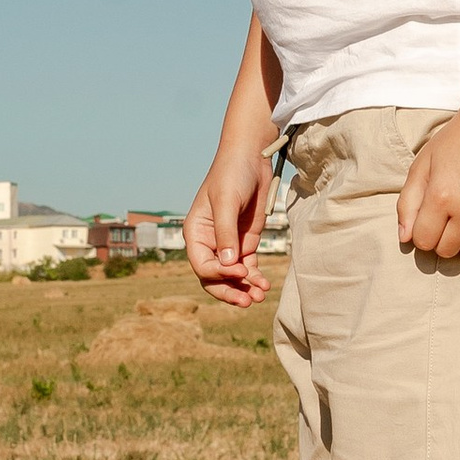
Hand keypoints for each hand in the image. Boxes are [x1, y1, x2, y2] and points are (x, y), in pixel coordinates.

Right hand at [185, 144, 271, 305]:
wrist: (251, 158)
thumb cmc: (232, 174)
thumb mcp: (226, 201)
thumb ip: (226, 233)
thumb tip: (227, 264)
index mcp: (195, 233)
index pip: (202, 265)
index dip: (219, 274)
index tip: (240, 271)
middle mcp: (208, 243)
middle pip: (213, 278)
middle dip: (230, 291)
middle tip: (248, 301)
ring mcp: (227, 245)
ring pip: (231, 277)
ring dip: (244, 288)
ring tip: (260, 296)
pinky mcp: (245, 243)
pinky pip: (247, 268)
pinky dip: (254, 278)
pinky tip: (264, 285)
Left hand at [398, 104, 459, 261]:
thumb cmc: (454, 141)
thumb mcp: (422, 165)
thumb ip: (408, 202)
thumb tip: (405, 238)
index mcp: (440, 195)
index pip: (422, 240)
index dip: (420, 233)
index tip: (427, 219)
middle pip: (446, 250)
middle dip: (439, 239)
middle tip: (444, 219)